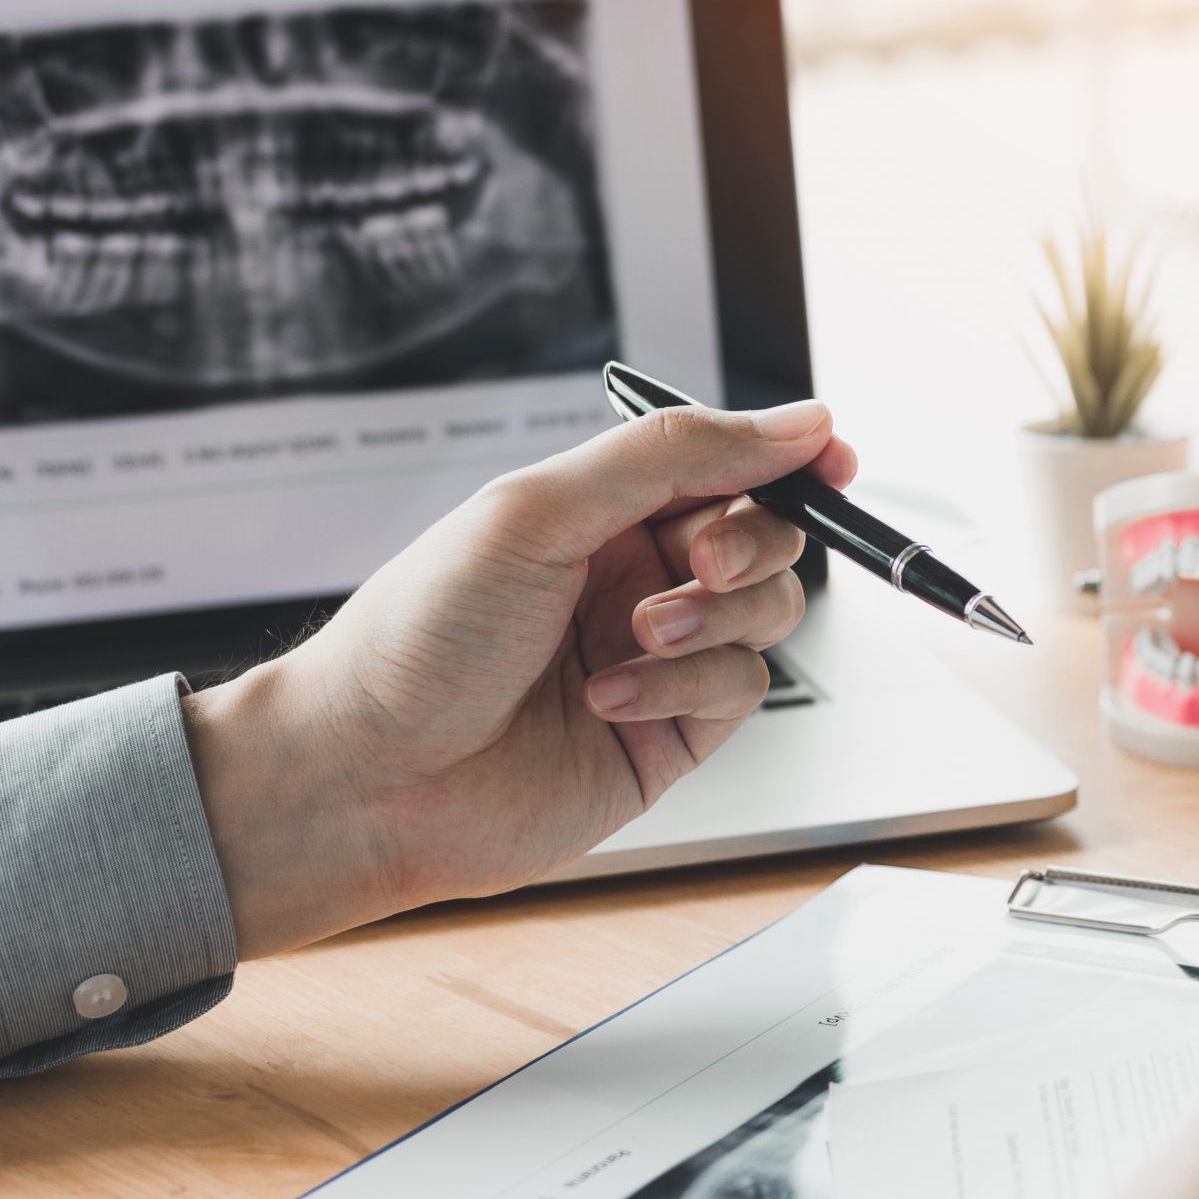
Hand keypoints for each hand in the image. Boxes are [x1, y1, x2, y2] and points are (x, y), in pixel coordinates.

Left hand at [181, 401, 856, 955]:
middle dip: (749, 540)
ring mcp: (656, 658)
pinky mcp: (669, 737)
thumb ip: (673, 456)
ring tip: (640, 634)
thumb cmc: (418, 638)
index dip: (784, 455)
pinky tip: (611, 697)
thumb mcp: (540, 509)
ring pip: (768, 612)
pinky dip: (685, 685)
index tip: (829, 458)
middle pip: (763, 534)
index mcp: (598, 510)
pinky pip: (738, 690)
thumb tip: (793, 421)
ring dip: (716, 616)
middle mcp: (633, 578)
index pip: (723, 463)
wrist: (368, 777)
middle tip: (698, 561)